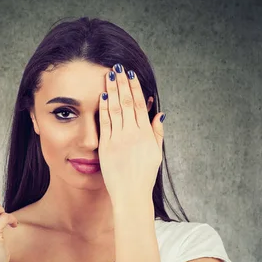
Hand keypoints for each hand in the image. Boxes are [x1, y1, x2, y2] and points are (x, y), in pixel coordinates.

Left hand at [98, 63, 165, 204]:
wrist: (131, 194)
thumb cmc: (144, 176)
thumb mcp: (156, 153)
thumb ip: (156, 132)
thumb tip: (160, 113)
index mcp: (145, 134)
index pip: (139, 105)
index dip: (135, 88)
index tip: (131, 75)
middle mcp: (133, 134)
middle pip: (127, 103)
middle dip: (122, 84)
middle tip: (117, 67)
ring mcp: (119, 140)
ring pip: (115, 110)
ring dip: (112, 91)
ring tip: (109, 76)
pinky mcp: (107, 147)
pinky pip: (105, 124)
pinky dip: (103, 109)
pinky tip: (102, 97)